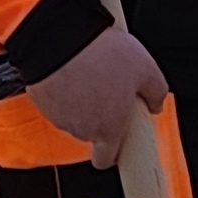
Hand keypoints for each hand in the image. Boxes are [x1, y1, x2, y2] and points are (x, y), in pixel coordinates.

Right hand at [28, 27, 168, 169]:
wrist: (60, 38)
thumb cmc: (101, 55)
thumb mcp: (147, 69)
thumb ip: (156, 92)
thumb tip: (156, 104)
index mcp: (109, 128)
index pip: (107, 159)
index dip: (115, 151)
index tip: (122, 138)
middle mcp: (82, 128)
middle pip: (94, 132)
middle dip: (103, 115)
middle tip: (112, 88)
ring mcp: (58, 116)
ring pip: (75, 116)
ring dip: (83, 101)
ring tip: (93, 73)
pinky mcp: (42, 100)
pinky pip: (57, 101)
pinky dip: (65, 90)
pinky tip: (75, 70)